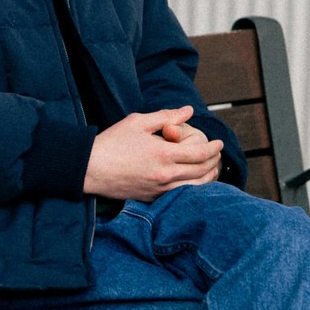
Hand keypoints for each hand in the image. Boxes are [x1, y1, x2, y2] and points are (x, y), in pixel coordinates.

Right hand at [83, 105, 222, 202]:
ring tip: (212, 168)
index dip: (213, 147)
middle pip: (202, 170)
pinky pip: (181, 194)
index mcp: (163, 154)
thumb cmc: (112, 142)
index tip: (219, 142)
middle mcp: (165, 174)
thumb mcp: (138, 121)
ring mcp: (160, 189)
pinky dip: (194, 188)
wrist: (90, 168)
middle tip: (218, 154)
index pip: (200, 152)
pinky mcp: (152, 198)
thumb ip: (166, 116)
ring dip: (208, 177)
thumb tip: (188, 111)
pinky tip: (194, 181)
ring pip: (195, 187)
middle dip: (214, 161)